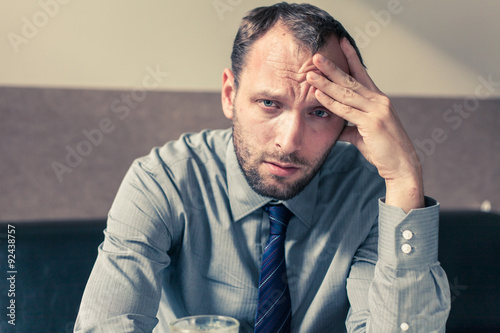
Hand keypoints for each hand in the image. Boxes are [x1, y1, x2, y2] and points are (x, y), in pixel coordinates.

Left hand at [306, 38, 423, 211]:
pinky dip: (331, 102)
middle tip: (316, 56)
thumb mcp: (363, 134)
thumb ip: (349, 126)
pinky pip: (347, 110)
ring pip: (346, 93)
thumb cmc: (383, 150)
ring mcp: (377, 111)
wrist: (401, 165)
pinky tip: (319, 95)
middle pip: (351, 80)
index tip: (342, 43)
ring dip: (326, 83)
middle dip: (332, 67)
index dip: (351, 58)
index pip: (362, 74)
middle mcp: (379, 101)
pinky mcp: (373, 123)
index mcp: (378, 100)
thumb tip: (336, 127)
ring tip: (311, 74)